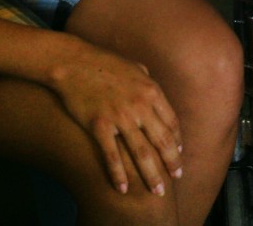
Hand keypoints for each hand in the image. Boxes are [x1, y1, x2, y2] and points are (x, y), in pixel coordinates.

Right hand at [48, 38, 183, 196]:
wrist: (74, 62)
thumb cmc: (105, 63)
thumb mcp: (135, 68)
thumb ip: (149, 82)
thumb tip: (157, 94)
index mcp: (152, 91)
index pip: (172, 123)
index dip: (177, 142)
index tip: (178, 155)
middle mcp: (140, 105)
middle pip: (162, 141)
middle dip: (171, 163)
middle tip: (176, 178)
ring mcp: (120, 116)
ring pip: (142, 153)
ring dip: (151, 175)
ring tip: (157, 191)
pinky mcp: (99, 125)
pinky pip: (112, 156)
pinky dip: (119, 174)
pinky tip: (123, 188)